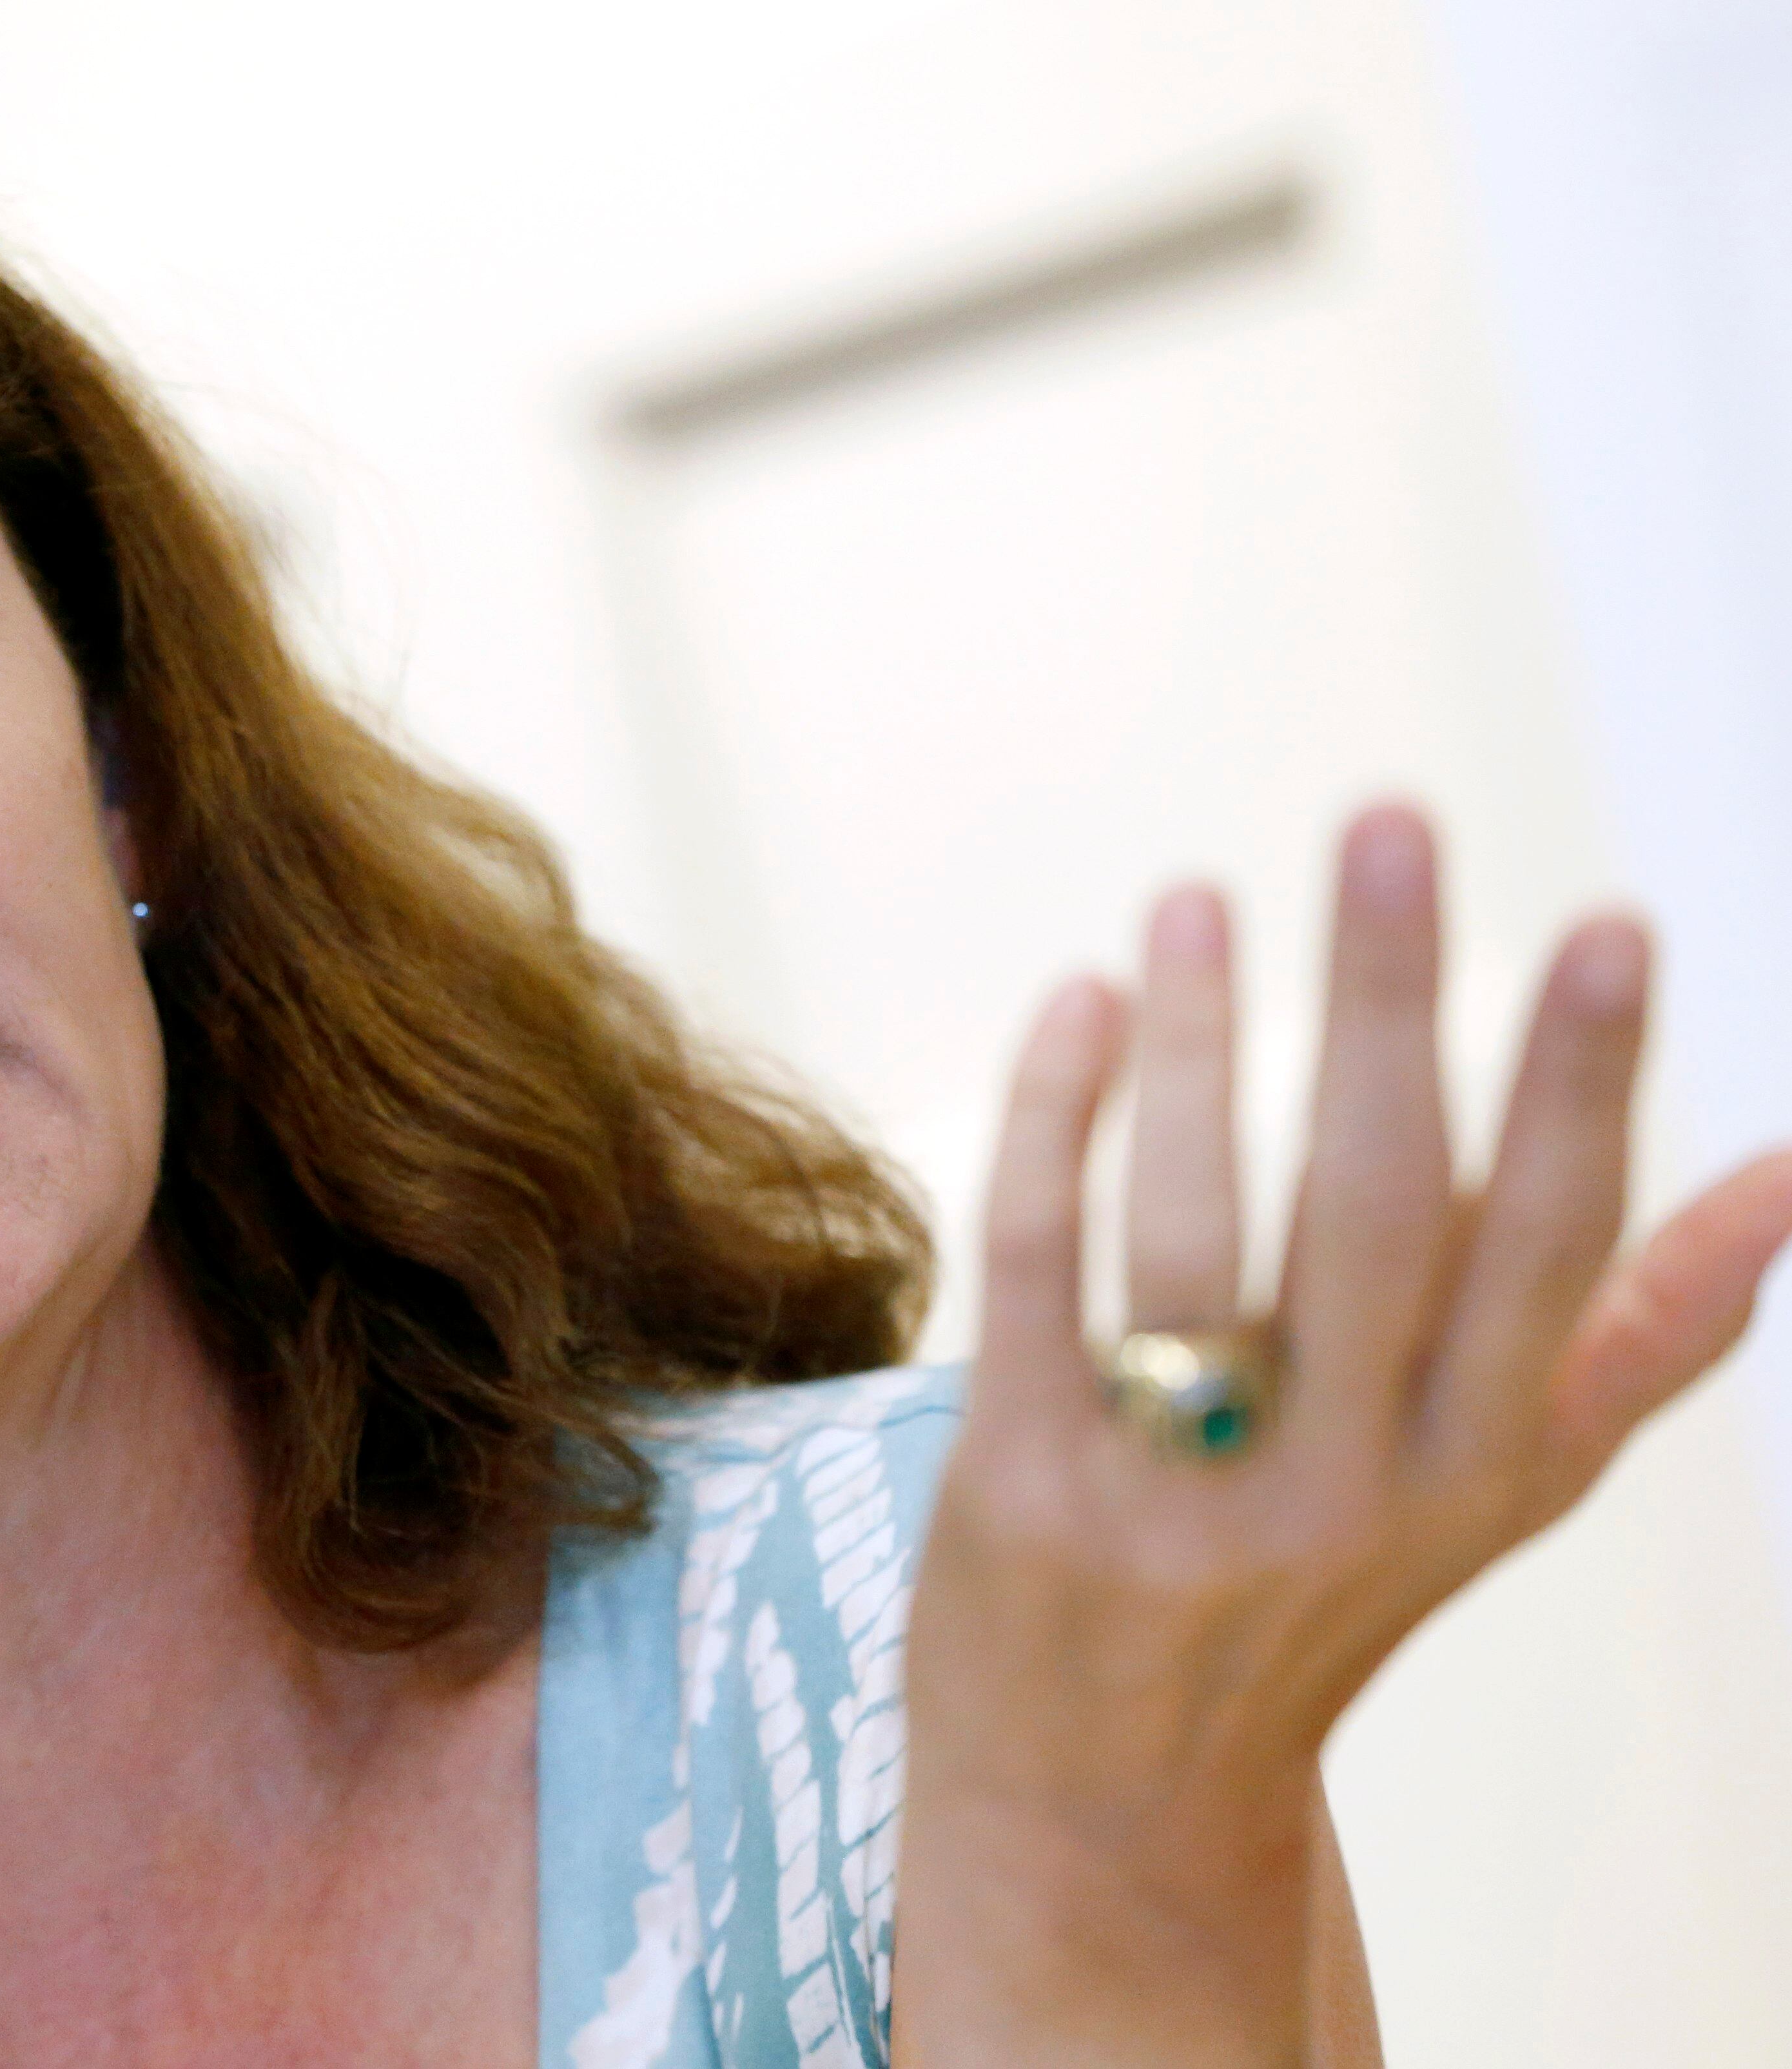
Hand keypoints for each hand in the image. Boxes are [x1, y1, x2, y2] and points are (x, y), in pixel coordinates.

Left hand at [890, 802, 1791, 2066]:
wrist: (1113, 1802)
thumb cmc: (1319, 1594)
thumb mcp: (1497, 1491)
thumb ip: (1639, 1336)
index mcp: (1477, 1460)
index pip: (1551, 1247)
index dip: (1585, 1086)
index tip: (1614, 922)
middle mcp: (1344, 1478)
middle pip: (1375, 1207)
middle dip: (1384, 1008)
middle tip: (1387, 820)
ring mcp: (1174, 1488)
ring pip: (1191, 1228)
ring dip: (1193, 1045)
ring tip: (1194, 897)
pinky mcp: (1021, 1485)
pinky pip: (1035, 1269)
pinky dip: (1055, 1127)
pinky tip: (1075, 1007)